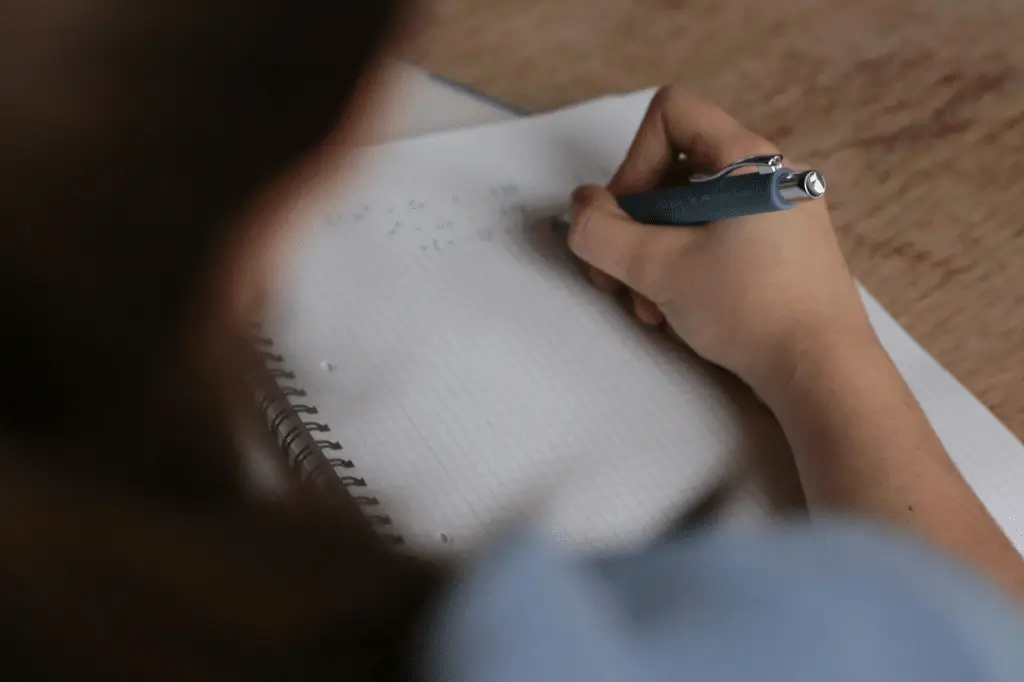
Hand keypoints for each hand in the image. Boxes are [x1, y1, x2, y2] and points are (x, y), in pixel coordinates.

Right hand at [568, 86, 876, 394]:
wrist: (824, 374)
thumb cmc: (751, 311)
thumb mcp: (659, 269)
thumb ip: (602, 233)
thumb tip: (581, 208)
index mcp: (749, 160)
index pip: (671, 113)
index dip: (634, 160)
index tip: (629, 218)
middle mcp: (770, 175)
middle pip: (674, 169)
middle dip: (635, 224)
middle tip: (618, 276)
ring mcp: (780, 213)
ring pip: (691, 211)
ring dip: (654, 255)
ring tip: (649, 306)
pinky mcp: (782, 249)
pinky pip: (717, 237)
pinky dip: (686, 266)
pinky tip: (676, 313)